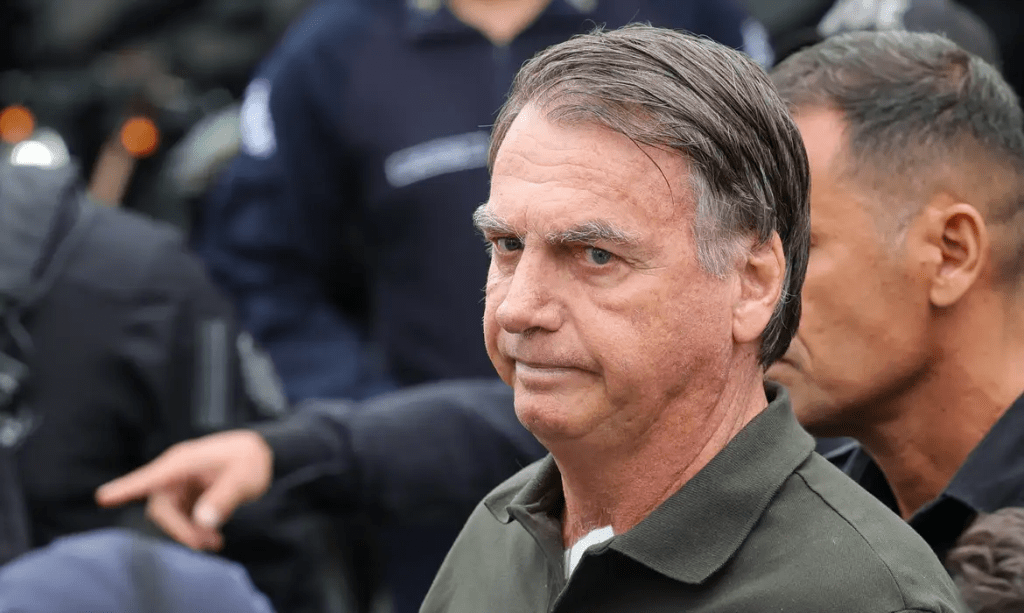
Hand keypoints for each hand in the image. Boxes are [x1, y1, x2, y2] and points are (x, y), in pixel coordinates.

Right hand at [95, 430, 272, 550]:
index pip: (151, 476)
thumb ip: (225, 497)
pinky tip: (212, 539)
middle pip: (160, 508)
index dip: (127, 488)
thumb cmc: (249, 459)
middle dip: (179, 529)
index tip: (103, 497)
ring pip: (169, 517)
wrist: (258, 454)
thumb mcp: (244, 477)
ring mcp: (178, 485)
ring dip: (187, 533)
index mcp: (184, 461)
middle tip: (205, 543)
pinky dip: (193, 531)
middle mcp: (175, 473)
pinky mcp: (185, 496)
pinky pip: (180, 518)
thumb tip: (203, 521)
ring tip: (214, 542)